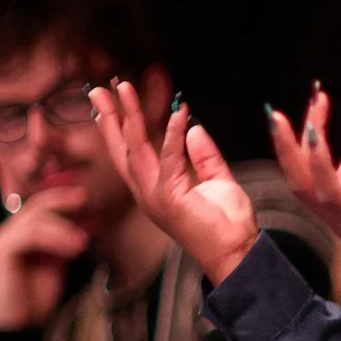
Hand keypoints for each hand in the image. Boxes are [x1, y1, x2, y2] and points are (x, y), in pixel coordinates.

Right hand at [0, 186, 90, 329]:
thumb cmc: (40, 294)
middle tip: (86, 199)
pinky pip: (29, 235)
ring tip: (83, 241)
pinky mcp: (2, 251)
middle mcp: (10, 232)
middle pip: (36, 205)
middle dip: (63, 200)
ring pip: (34, 218)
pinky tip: (73, 249)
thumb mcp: (60, 260)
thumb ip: (67, 240)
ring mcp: (3, 240)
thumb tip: (89, 221)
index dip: (63, 196)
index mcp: (22, 232)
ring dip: (63, 227)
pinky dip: (54, 238)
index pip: (41, 204)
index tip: (88, 196)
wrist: (24, 323)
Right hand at [89, 82, 259, 283]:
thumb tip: (194, 127)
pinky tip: (178, 113)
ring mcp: (155, 196)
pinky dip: (174, 135)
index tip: (113, 98)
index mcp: (154, 187)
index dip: (120, 124)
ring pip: (136, 148)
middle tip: (103, 88)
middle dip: (111, 116)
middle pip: (122, 147)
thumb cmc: (226, 224)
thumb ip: (203, 154)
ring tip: (124, 89)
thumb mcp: (216, 179)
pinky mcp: (171, 198)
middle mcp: (148, 191)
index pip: (131, 151)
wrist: (237, 252)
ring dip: (131, 116)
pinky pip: (171, 159)